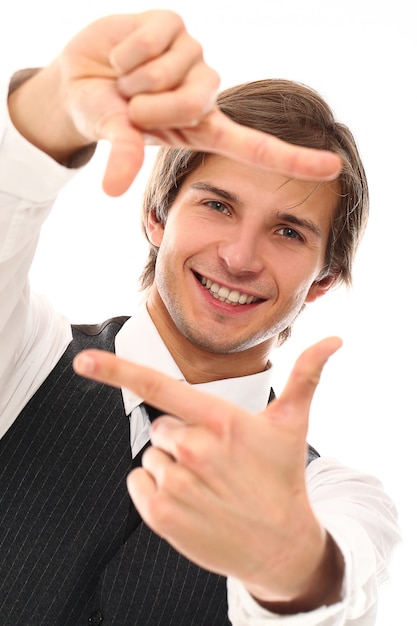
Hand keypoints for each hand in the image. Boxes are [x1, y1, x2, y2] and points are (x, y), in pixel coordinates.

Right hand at [8, 11, 340, 196]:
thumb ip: (123, 157)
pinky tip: (123, 54)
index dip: (293, 159)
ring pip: (172, 69)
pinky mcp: (176, 25)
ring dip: (135, 77)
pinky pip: (156, 37)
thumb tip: (111, 190)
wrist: (80, 81)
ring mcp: (193, 57)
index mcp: (204, 128)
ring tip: (125, 79)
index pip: (257, 147)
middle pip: (198, 100)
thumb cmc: (107, 116)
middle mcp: (206, 92)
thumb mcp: (117, 137)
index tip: (334, 168)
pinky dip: (128, 49)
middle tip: (132, 104)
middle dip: (152, 106)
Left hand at [73, 337, 343, 608]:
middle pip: (161, 427)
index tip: (81, 359)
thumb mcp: (292, 424)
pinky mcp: (161, 515)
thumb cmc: (283, 476)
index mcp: (219, 420)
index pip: (158, 386)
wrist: (280, 544)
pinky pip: (138, 481)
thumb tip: (338, 340)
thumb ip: (307, 375)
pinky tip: (190, 500)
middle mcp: (193, 450)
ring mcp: (175, 484)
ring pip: (151, 455)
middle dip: (182, 438)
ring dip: (172, 465)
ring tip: (207, 484)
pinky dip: (154, 487)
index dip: (115, 370)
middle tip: (217, 461)